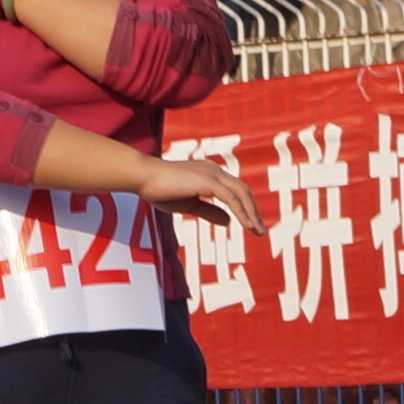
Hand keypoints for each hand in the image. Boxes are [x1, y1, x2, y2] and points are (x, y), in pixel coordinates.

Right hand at [142, 157, 261, 234]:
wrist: (143, 177)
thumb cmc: (159, 189)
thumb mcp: (189, 204)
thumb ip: (209, 212)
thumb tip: (229, 221)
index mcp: (210, 173)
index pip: (235, 190)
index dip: (245, 207)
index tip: (251, 225)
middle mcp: (214, 171)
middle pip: (243, 190)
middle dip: (254, 211)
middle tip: (261, 231)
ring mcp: (212, 174)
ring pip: (241, 193)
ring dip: (251, 214)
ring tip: (258, 232)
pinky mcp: (207, 182)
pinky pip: (230, 198)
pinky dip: (241, 212)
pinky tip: (247, 226)